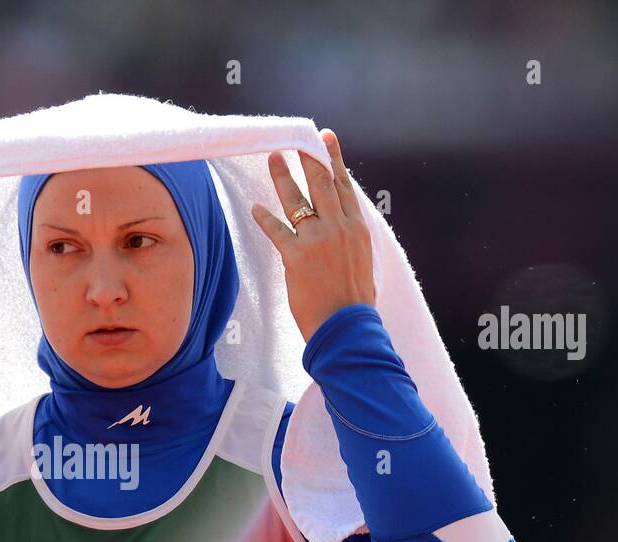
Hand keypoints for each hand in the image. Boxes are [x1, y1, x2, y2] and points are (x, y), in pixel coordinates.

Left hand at [250, 128, 375, 341]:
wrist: (347, 326)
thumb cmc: (354, 301)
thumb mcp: (362, 262)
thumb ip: (350, 239)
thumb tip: (341, 227)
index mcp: (358, 228)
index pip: (344, 186)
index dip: (334, 159)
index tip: (325, 139)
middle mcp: (339, 227)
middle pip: (321, 182)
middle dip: (307, 157)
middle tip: (293, 140)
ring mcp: (318, 240)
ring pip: (298, 199)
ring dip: (283, 176)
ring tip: (272, 158)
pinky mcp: (297, 257)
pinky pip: (277, 230)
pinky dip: (265, 218)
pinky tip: (255, 208)